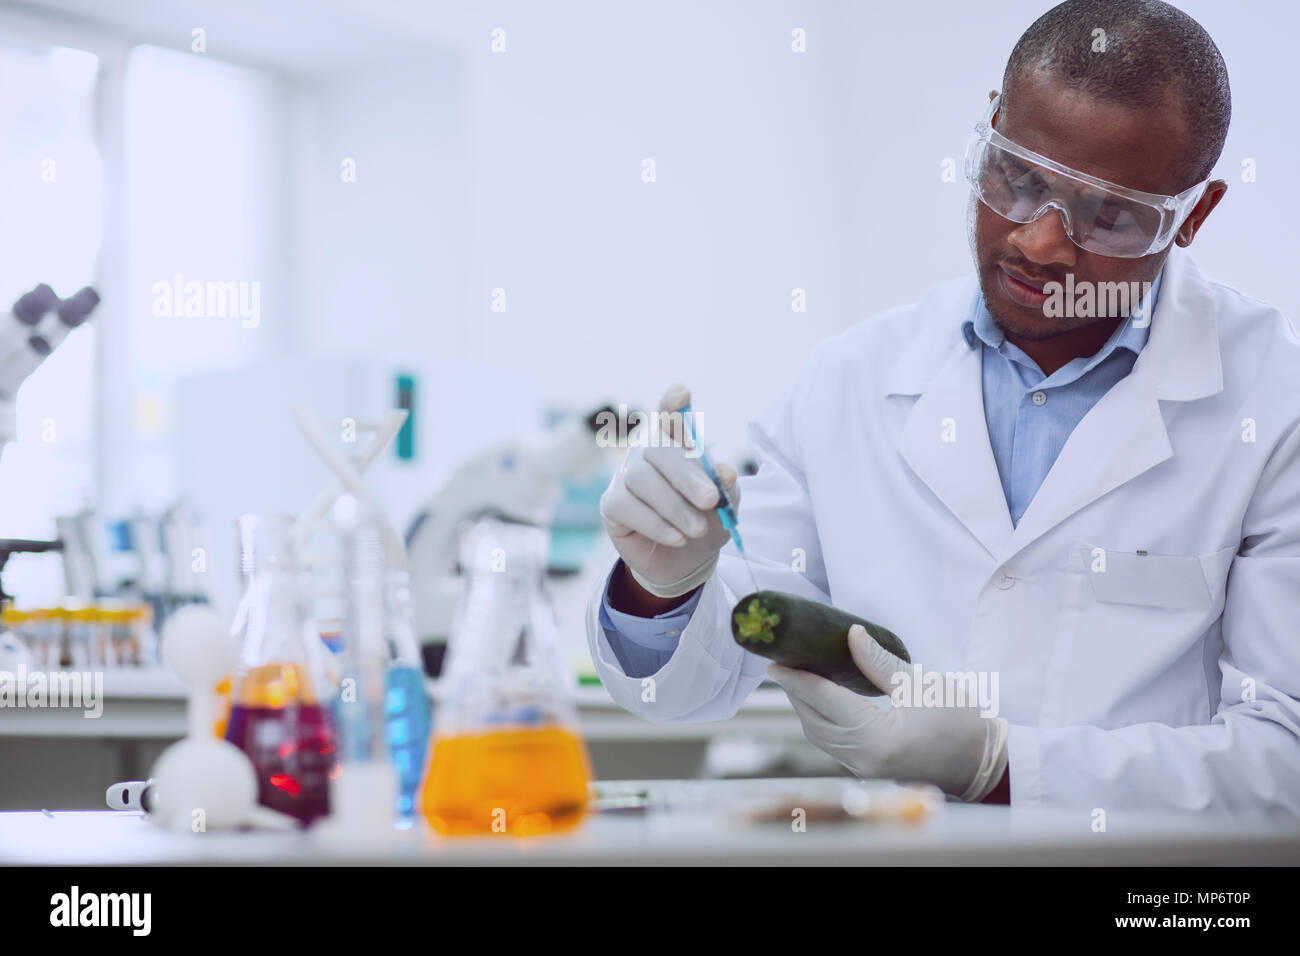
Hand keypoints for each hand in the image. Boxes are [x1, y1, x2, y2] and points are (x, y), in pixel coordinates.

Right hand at [599, 384, 740, 598]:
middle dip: (686, 475)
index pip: (669, 416)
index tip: (682, 395)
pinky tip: (677, 538)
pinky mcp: (612, 504)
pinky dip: (656, 524)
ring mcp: (625, 476)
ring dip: (674, 507)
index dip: (672, 404)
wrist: (686, 559)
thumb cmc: (705, 519)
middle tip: (710, 501)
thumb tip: (726, 472)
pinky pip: (627, 507)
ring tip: (697, 529)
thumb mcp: (725, 503)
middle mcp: (646, 453)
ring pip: (642, 480)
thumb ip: (726, 485)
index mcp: (676, 444)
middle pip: (658, 449)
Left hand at [768, 625, 1008, 800]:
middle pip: (814, 720)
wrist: (985, 764)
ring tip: (797, 674)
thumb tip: (851, 635)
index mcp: (877, 739)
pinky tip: (820, 697)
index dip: (797, 679)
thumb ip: (879, 662)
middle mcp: (863, 760)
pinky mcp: (867, 769)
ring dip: (805, 704)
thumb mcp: (921, 684)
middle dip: (796, 690)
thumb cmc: (962, 723)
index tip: (775, 660)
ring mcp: (863, 769)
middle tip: (784, 659)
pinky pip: (831, 741)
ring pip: (818, 733)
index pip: (825, 701)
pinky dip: (820, 717)